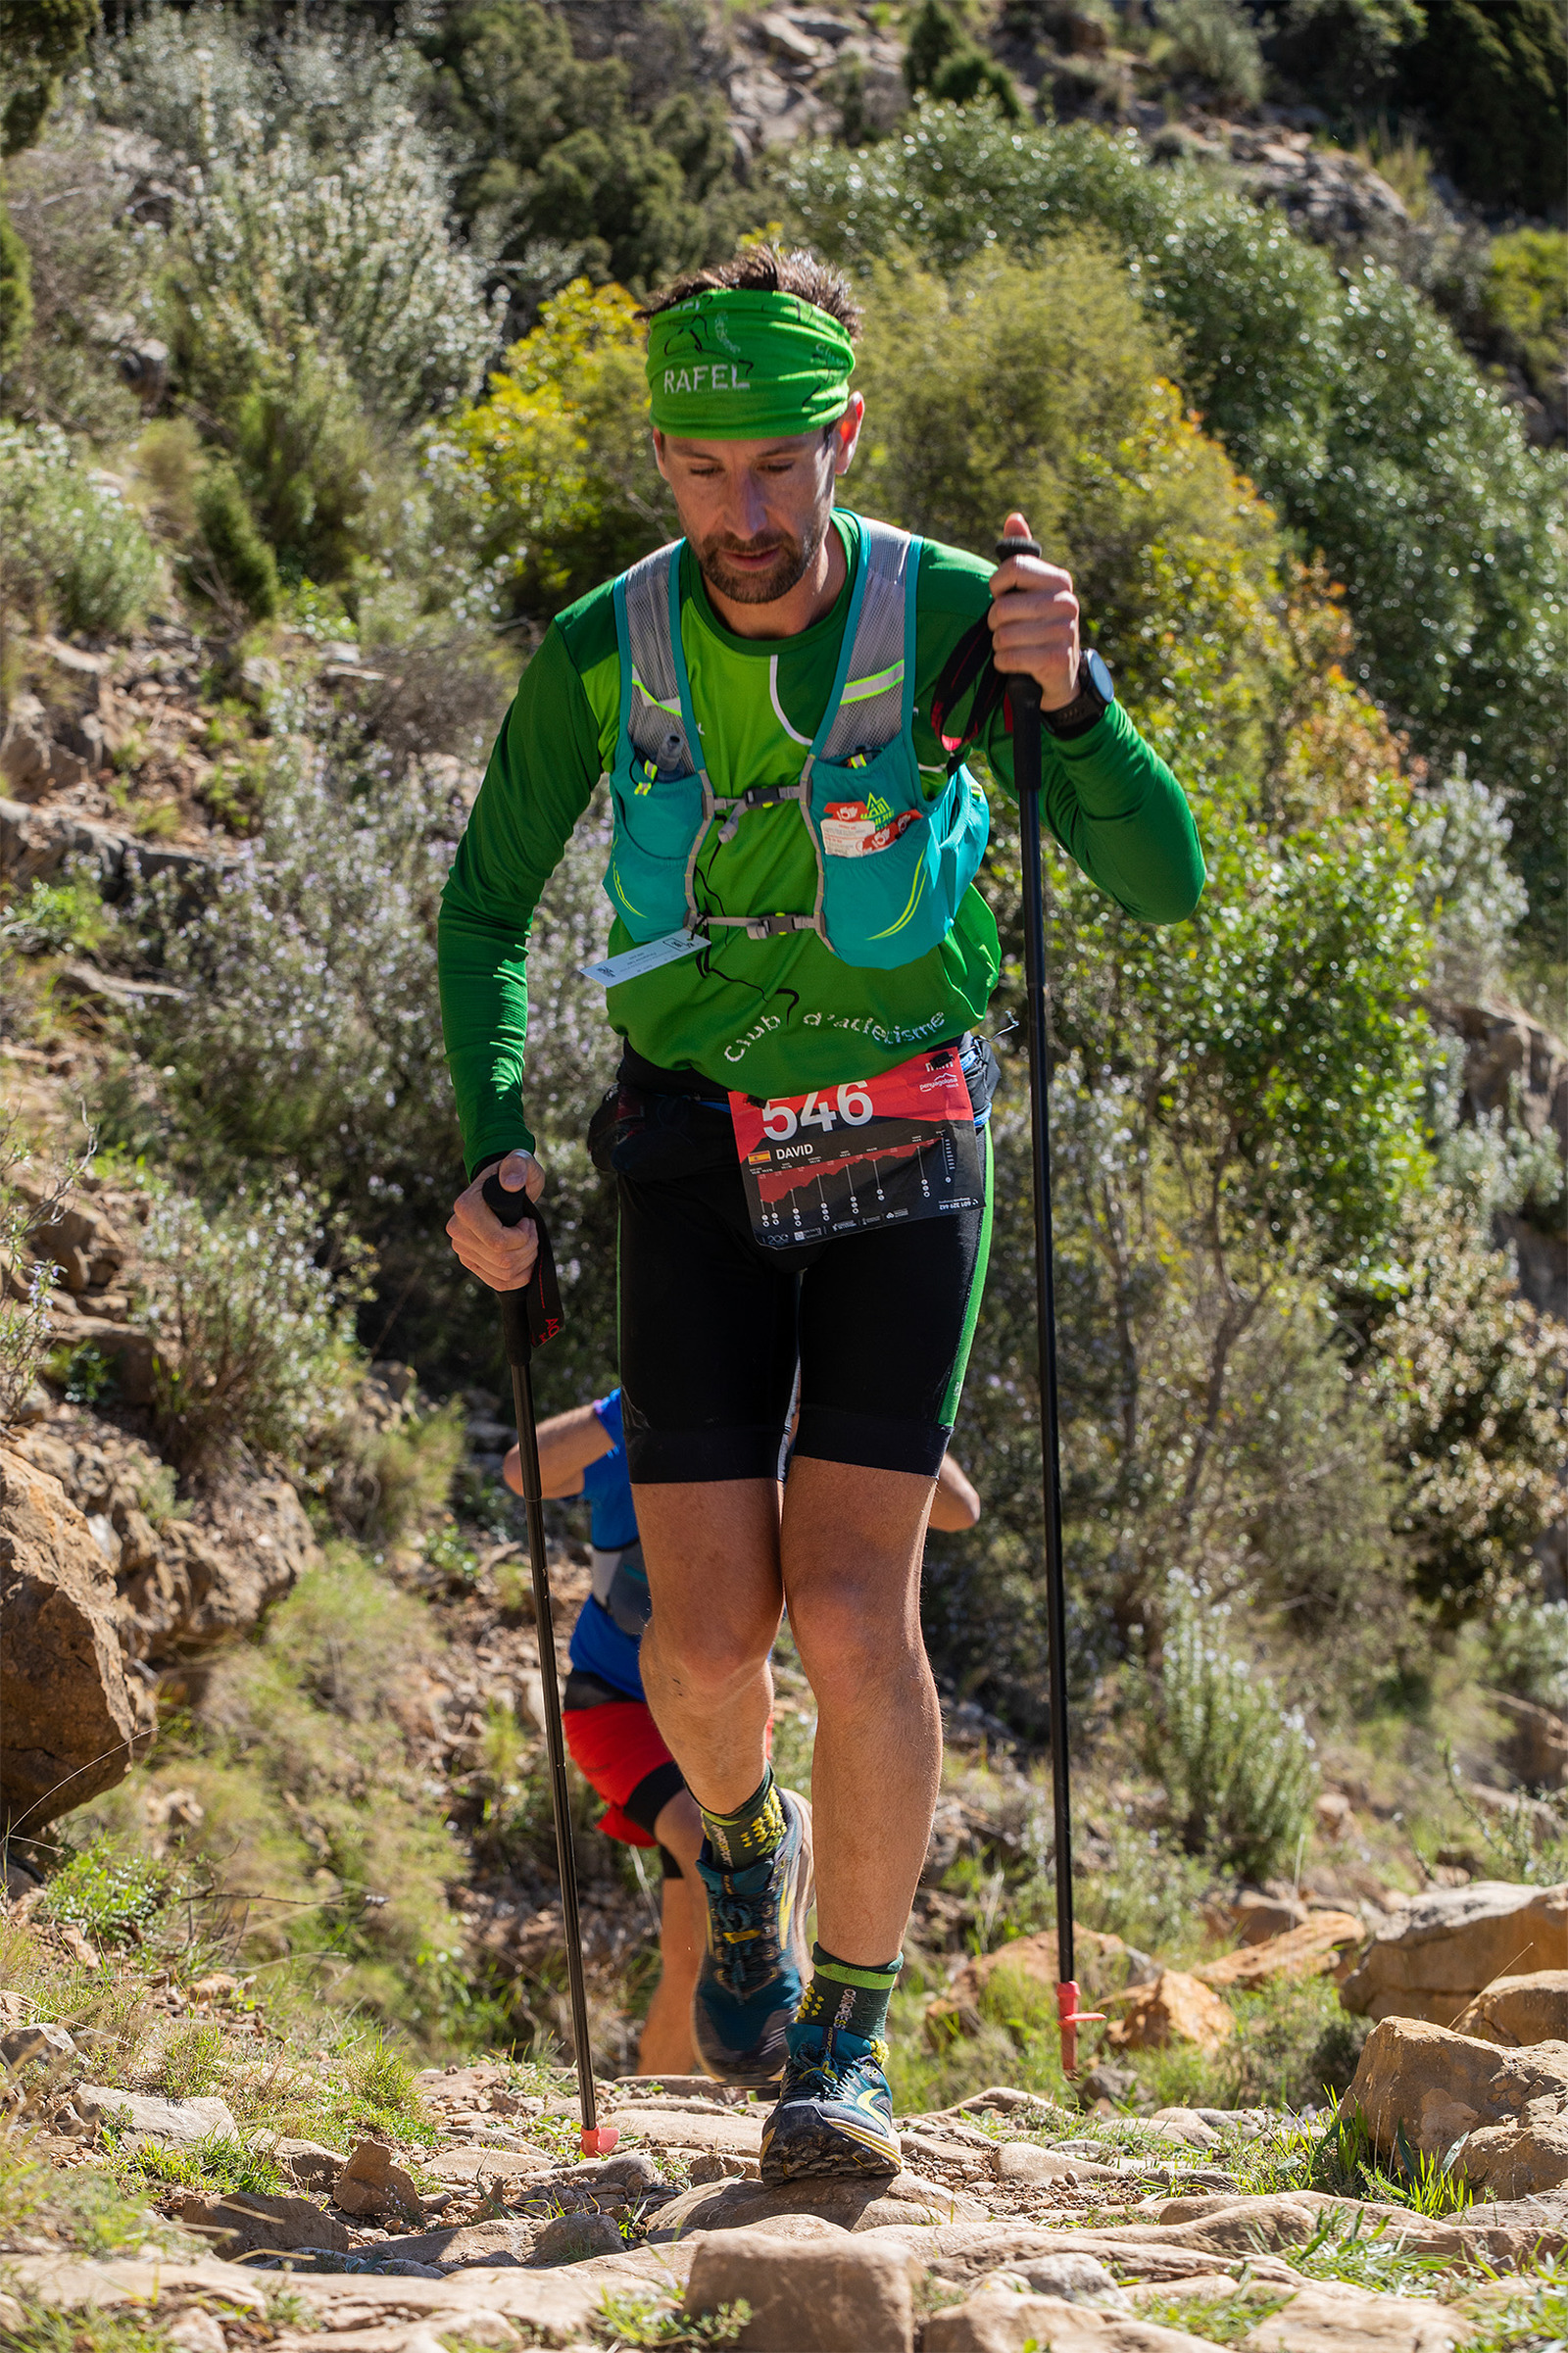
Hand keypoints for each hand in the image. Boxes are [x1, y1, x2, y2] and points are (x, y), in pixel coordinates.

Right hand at [446, 1149, 543, 1291]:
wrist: (505, 1188)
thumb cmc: (515, 1173)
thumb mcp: (522, 1161)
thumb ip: (518, 1165)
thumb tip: (510, 1182)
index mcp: (465, 1208)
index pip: (498, 1242)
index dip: (523, 1238)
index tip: (528, 1221)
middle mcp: (457, 1230)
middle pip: (502, 1261)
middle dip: (528, 1249)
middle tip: (532, 1231)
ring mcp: (462, 1249)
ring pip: (503, 1274)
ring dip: (526, 1262)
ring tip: (529, 1242)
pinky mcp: (470, 1262)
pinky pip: (497, 1283)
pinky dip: (517, 1277)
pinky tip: (525, 1261)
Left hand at [987, 507, 1080, 712]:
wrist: (1062, 675)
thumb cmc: (1038, 627)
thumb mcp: (1031, 591)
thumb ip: (1021, 556)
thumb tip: (1014, 517)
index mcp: (1059, 580)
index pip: (1013, 568)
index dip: (997, 586)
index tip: (1003, 596)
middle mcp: (1066, 602)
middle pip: (1002, 607)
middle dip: (996, 623)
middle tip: (1009, 629)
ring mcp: (1064, 631)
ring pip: (1003, 636)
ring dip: (1000, 646)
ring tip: (1016, 647)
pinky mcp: (1056, 659)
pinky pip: (1008, 658)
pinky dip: (1004, 664)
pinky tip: (1018, 664)